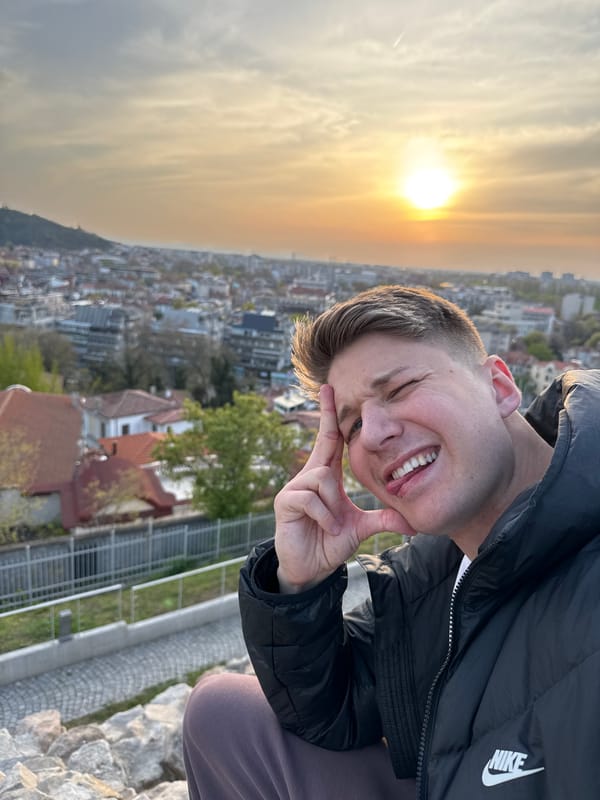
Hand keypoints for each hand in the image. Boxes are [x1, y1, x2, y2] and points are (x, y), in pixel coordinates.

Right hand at [274, 384, 410, 592]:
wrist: (310, 569)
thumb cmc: (330, 542)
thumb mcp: (361, 528)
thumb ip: (383, 520)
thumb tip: (413, 523)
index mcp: (326, 476)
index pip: (330, 438)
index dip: (329, 414)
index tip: (329, 389)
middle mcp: (308, 476)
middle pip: (322, 441)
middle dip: (325, 414)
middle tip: (329, 388)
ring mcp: (294, 488)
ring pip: (322, 478)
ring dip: (333, 506)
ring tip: (334, 525)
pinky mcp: (285, 503)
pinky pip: (311, 498)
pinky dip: (325, 517)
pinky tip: (326, 528)